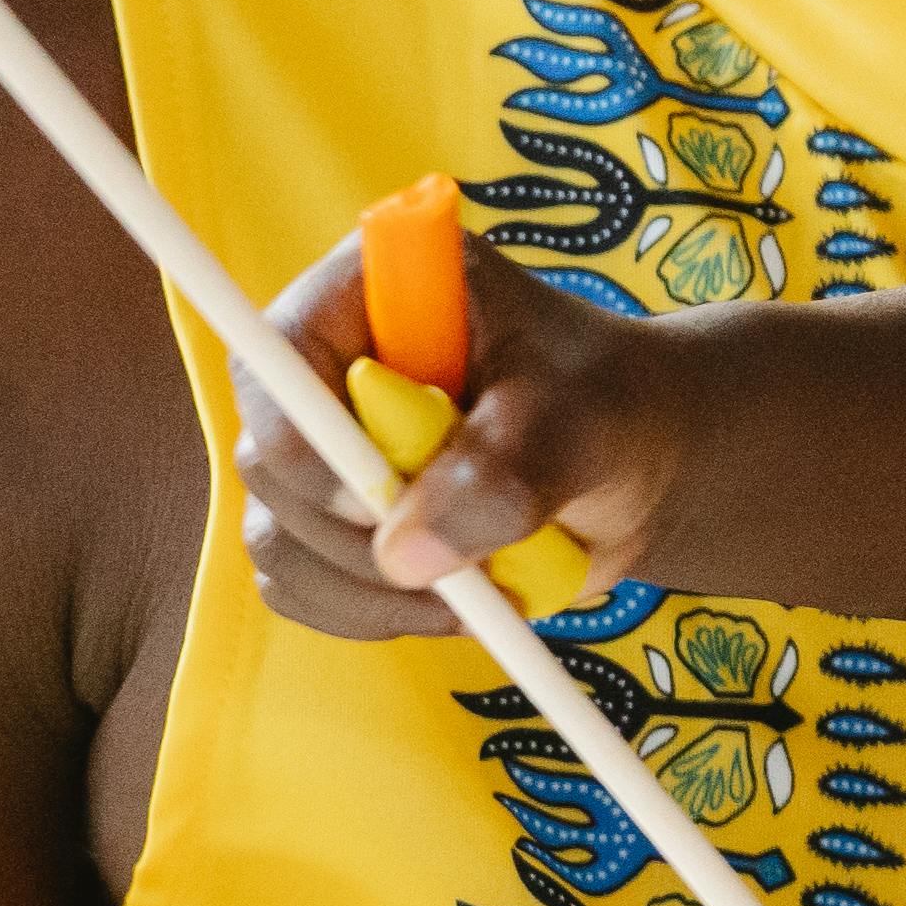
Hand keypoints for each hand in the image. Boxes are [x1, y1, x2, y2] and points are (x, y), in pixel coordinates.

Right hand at [236, 223, 682, 635]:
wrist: (636, 459)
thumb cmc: (609, 405)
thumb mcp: (577, 422)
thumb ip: (502, 476)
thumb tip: (403, 556)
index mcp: (370, 291)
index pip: (279, 358)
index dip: (306, 439)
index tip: (377, 502)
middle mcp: (324, 366)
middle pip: (269, 462)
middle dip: (356, 533)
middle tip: (459, 564)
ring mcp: (319, 447)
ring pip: (277, 537)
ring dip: (368, 588)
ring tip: (479, 591)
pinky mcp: (327, 518)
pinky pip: (299, 586)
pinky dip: (367, 613)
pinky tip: (452, 605)